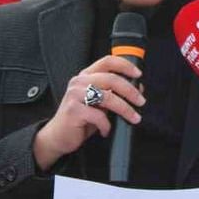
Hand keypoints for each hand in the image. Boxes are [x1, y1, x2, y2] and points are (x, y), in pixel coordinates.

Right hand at [32, 55, 144, 170]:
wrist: (58, 136)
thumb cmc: (80, 119)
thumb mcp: (99, 104)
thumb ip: (114, 94)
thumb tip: (137, 88)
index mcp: (85, 76)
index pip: (107, 61)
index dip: (125, 65)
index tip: (138, 74)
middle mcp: (79, 82)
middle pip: (111, 79)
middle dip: (130, 91)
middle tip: (141, 101)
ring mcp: (74, 95)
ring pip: (108, 97)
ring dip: (125, 109)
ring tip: (133, 118)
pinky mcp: (73, 110)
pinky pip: (98, 116)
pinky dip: (107, 125)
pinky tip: (106, 130)